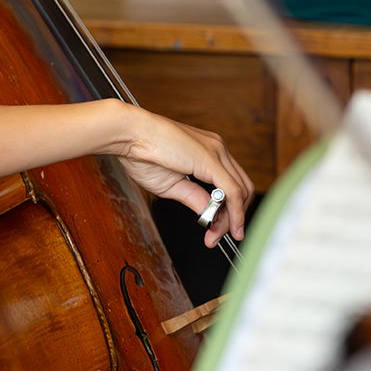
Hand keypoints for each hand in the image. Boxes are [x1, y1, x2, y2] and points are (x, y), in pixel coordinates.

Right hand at [116, 110, 254, 247]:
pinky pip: (232, 190)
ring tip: (216, 234)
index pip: (232, 185)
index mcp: (208, 151)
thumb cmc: (142, 153)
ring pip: (240, 191)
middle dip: (234, 217)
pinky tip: (227, 226)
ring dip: (232, 218)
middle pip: (241, 189)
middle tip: (217, 236)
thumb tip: (210, 213)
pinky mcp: (210, 159)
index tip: (217, 230)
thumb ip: (195, 198)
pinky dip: (234, 212)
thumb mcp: (172, 185)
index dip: (229, 211)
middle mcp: (217, 148)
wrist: (129, 134)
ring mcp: (216, 151)